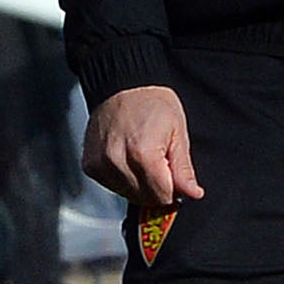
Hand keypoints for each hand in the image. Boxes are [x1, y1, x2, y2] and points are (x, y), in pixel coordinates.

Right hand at [84, 84, 202, 206]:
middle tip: (159, 162)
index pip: (162, 196)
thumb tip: (193, 193)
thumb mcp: (178, 132)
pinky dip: (123, 179)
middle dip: (157, 187)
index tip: (173, 175)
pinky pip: (112, 186)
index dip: (173, 189)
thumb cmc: (151, 103)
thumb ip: (183, 169)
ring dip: (139, 184)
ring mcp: (100, 165)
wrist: (123, 85)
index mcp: (142, 153)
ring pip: (127, 195)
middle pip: (144, 198)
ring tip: (141, 157)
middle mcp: (117, 161)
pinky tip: (127, 159)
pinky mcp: (90, 166)